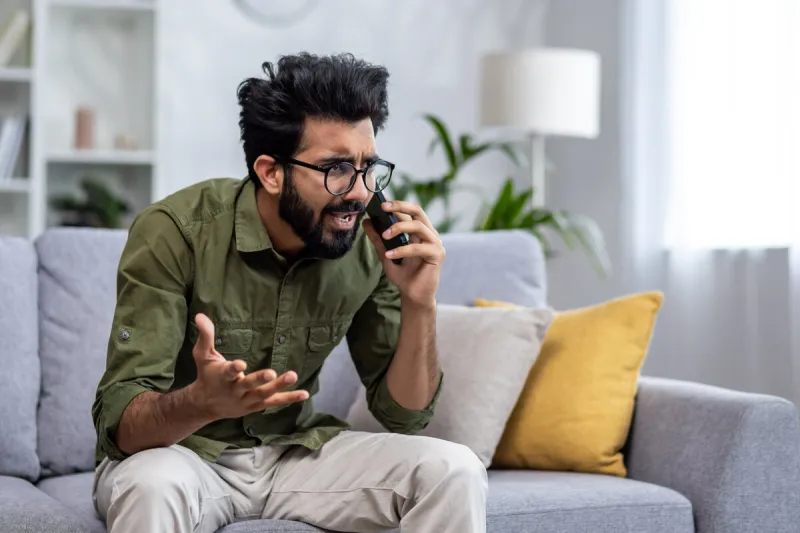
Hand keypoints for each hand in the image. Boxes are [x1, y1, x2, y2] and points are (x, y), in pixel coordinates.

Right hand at [189, 313, 308, 420]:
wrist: (205, 405)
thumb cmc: (207, 375)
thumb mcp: (203, 355)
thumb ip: (206, 335)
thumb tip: (200, 315)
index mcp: (222, 377)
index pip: (227, 372)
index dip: (234, 368)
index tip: (240, 364)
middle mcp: (235, 390)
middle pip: (249, 385)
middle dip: (259, 379)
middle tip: (272, 372)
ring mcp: (246, 400)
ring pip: (263, 394)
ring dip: (278, 386)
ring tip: (293, 375)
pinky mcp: (256, 406)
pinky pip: (274, 403)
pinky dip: (289, 398)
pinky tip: (304, 393)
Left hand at [362, 200, 444, 305]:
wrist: (412, 296)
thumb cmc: (403, 275)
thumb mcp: (386, 254)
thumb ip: (378, 239)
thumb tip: (366, 222)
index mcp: (419, 231)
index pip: (409, 212)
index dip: (396, 205)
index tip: (379, 202)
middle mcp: (429, 234)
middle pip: (418, 211)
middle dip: (400, 206)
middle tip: (383, 207)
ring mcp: (435, 243)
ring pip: (418, 226)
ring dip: (399, 228)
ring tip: (384, 236)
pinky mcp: (437, 255)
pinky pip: (419, 248)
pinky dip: (403, 250)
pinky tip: (390, 255)